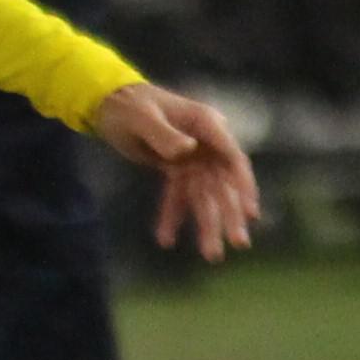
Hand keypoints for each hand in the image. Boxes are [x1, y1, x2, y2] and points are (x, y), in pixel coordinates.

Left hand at [92, 79, 261, 260]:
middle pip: (222, 183)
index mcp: (205, 125)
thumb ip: (164, 134)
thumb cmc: (129, 105)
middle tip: (239, 243)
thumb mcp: (142, 117)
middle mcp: (205, 144)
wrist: (109, 104)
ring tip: (211, 255)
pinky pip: (178, 196)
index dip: (243, 185)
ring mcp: (193, 158)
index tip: (250, 211)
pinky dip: (172, 217)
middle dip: (230, 213)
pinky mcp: (177, 169)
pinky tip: (166, 239)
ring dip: (207, 224)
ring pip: (204, 195)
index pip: (232, 158)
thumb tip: (188, 149)